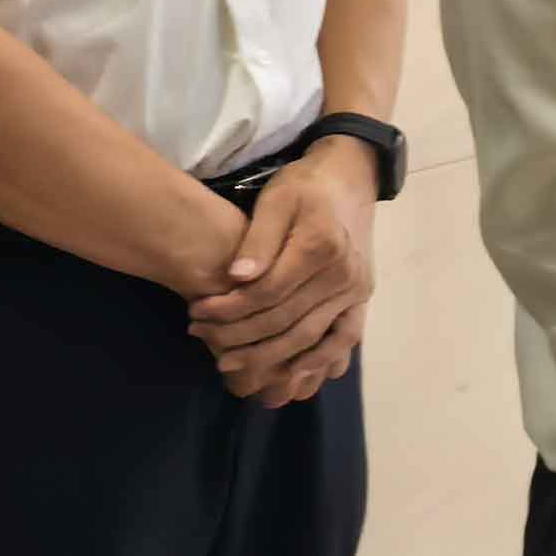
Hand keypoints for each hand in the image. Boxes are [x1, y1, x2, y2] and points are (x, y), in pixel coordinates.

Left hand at [185, 142, 378, 408]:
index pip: (268, 292)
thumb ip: (258, 238)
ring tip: (229, 365)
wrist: (350, 180)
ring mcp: (356, 290)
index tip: (195, 312)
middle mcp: (344, 274)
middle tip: (200, 337)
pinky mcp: (360, 299)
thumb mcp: (276, 199)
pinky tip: (290, 375)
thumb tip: (237, 276)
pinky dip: (319, 362)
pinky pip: (343, 339)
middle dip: (238, 335)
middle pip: (285, 320)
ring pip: (309, 336)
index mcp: (321, 246)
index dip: (228, 307)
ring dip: (268, 358)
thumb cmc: (305, 187)